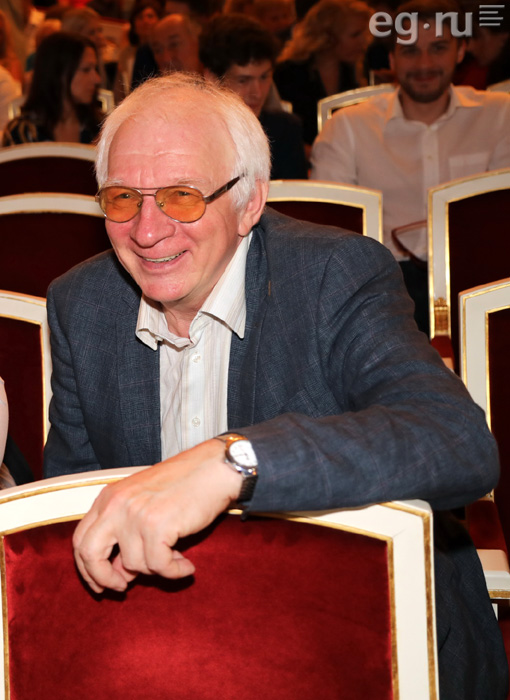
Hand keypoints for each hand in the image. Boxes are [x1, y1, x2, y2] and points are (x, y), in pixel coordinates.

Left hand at [73, 439, 241, 592]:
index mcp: (108, 497)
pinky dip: (174, 572)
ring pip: (132, 564)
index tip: (100, 584)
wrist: (214, 469)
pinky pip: (159, 566)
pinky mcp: (157, 525)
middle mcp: (116, 504)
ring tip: (176, 559)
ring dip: (156, 569)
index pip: (81, 539)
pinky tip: (186, 566)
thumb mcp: (143, 501)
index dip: (87, 568)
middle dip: (102, 578)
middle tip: (122, 587)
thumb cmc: (184, 485)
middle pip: (89, 553)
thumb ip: (124, 531)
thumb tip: (118, 572)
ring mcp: (135, 514)